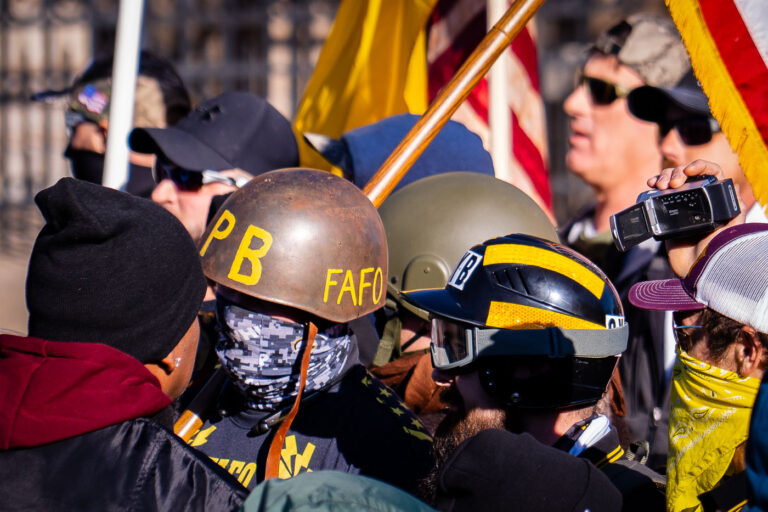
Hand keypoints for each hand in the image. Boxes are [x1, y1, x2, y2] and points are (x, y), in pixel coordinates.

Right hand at [647, 160, 745, 276]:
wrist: (698, 269)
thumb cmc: (718, 249)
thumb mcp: (733, 227)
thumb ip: (735, 209)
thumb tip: (733, 186)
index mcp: (715, 199)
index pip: (711, 173)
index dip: (700, 166)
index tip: (689, 171)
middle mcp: (698, 201)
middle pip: (687, 174)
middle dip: (677, 173)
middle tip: (674, 183)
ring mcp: (681, 207)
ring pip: (671, 181)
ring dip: (664, 177)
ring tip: (660, 185)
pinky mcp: (666, 216)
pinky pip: (658, 196)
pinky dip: (653, 187)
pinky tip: (651, 185)